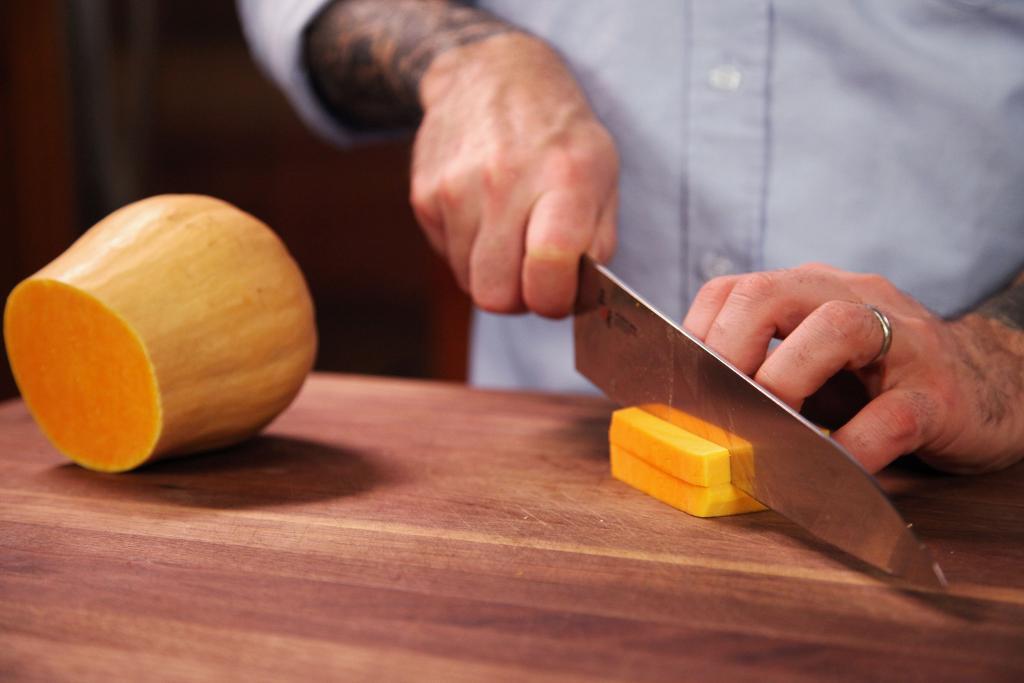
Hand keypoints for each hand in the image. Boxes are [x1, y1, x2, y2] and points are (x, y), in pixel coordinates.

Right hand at [411, 33, 618, 316]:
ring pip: (470, 283)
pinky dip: (469, 251)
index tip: (560, 293)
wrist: (492, 74)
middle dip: (520, 300)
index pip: (548, 267)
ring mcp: (456, 188)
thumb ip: (598, 242)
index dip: (554, 299)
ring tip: (512, 235)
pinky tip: (485, 215)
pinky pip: (448, 258)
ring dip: (494, 274)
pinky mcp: (424, 195)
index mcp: (564, 177)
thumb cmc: (559, 135)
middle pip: (498, 295)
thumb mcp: (603, 173)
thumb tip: (578, 298)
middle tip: (534, 276)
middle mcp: (505, 180)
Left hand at [682, 263, 1023, 473]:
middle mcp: (855, 301)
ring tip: (771, 424)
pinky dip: (853, 445)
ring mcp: (903, 344)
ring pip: (839, 328)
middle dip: (731, 347)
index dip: (699, 331)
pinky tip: (830, 467)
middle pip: (773, 291)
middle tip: (719, 401)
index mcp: (813, 292)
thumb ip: (763, 367)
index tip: (682, 381)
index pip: (736, 287)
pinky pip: (893, 415)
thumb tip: (688, 409)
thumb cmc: (881, 380)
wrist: (994, 387)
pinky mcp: (941, 396)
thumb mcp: (816, 360)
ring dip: (786, 379)